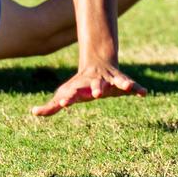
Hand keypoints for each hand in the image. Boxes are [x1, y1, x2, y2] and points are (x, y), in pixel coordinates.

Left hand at [31, 61, 146, 117]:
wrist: (97, 63)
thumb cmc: (78, 85)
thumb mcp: (64, 93)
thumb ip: (51, 106)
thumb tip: (33, 112)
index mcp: (80, 87)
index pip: (72, 93)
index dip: (68, 97)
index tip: (64, 103)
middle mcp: (94, 82)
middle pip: (95, 85)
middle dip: (96, 88)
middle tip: (97, 94)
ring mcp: (108, 80)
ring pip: (114, 82)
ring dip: (119, 84)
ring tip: (125, 88)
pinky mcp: (120, 80)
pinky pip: (130, 84)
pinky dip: (136, 88)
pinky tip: (144, 93)